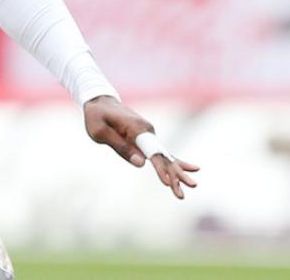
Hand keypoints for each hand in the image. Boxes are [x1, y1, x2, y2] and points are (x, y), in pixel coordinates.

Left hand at [82, 95, 198, 198]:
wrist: (100, 101)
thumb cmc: (97, 116)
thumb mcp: (100, 131)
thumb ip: (120, 147)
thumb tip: (141, 164)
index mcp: (135, 128)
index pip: (152, 152)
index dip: (161, 168)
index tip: (169, 183)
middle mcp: (147, 130)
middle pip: (164, 155)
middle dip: (177, 173)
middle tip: (191, 187)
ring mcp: (148, 133)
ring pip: (165, 155)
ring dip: (177, 171)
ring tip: (192, 186)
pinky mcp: (146, 137)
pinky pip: (160, 152)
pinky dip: (173, 162)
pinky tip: (189, 168)